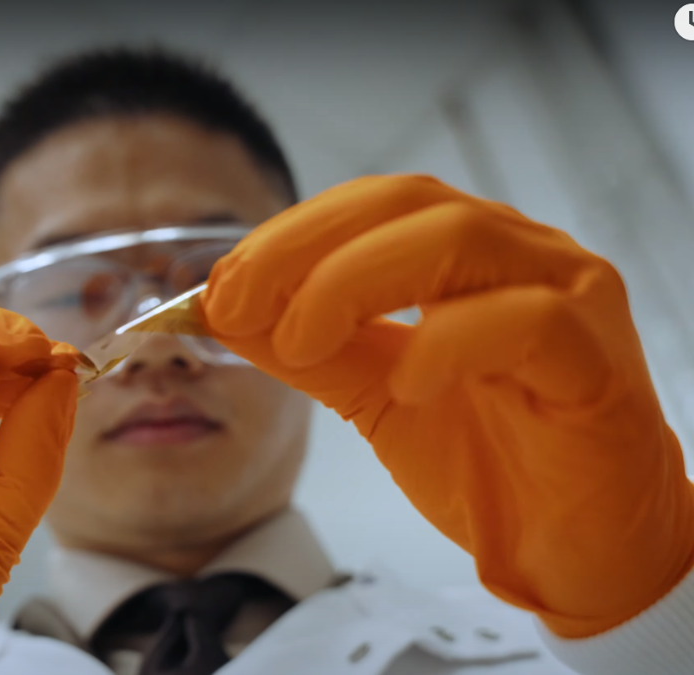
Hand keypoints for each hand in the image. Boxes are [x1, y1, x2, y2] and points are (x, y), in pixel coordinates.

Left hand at [203, 175, 693, 637]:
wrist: (576, 554)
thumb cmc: (487, 465)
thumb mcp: (374, 396)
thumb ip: (309, 350)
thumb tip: (222, 309)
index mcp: (470, 256)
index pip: (373, 205)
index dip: (290, 234)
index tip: (221, 286)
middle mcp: (523, 257)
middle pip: (407, 205)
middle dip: (303, 247)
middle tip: (238, 304)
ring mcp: (570, 301)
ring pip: (459, 238)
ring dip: (352, 282)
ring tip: (300, 343)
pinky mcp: (599, 365)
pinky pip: (528, 322)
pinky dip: (448, 343)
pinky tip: (405, 384)